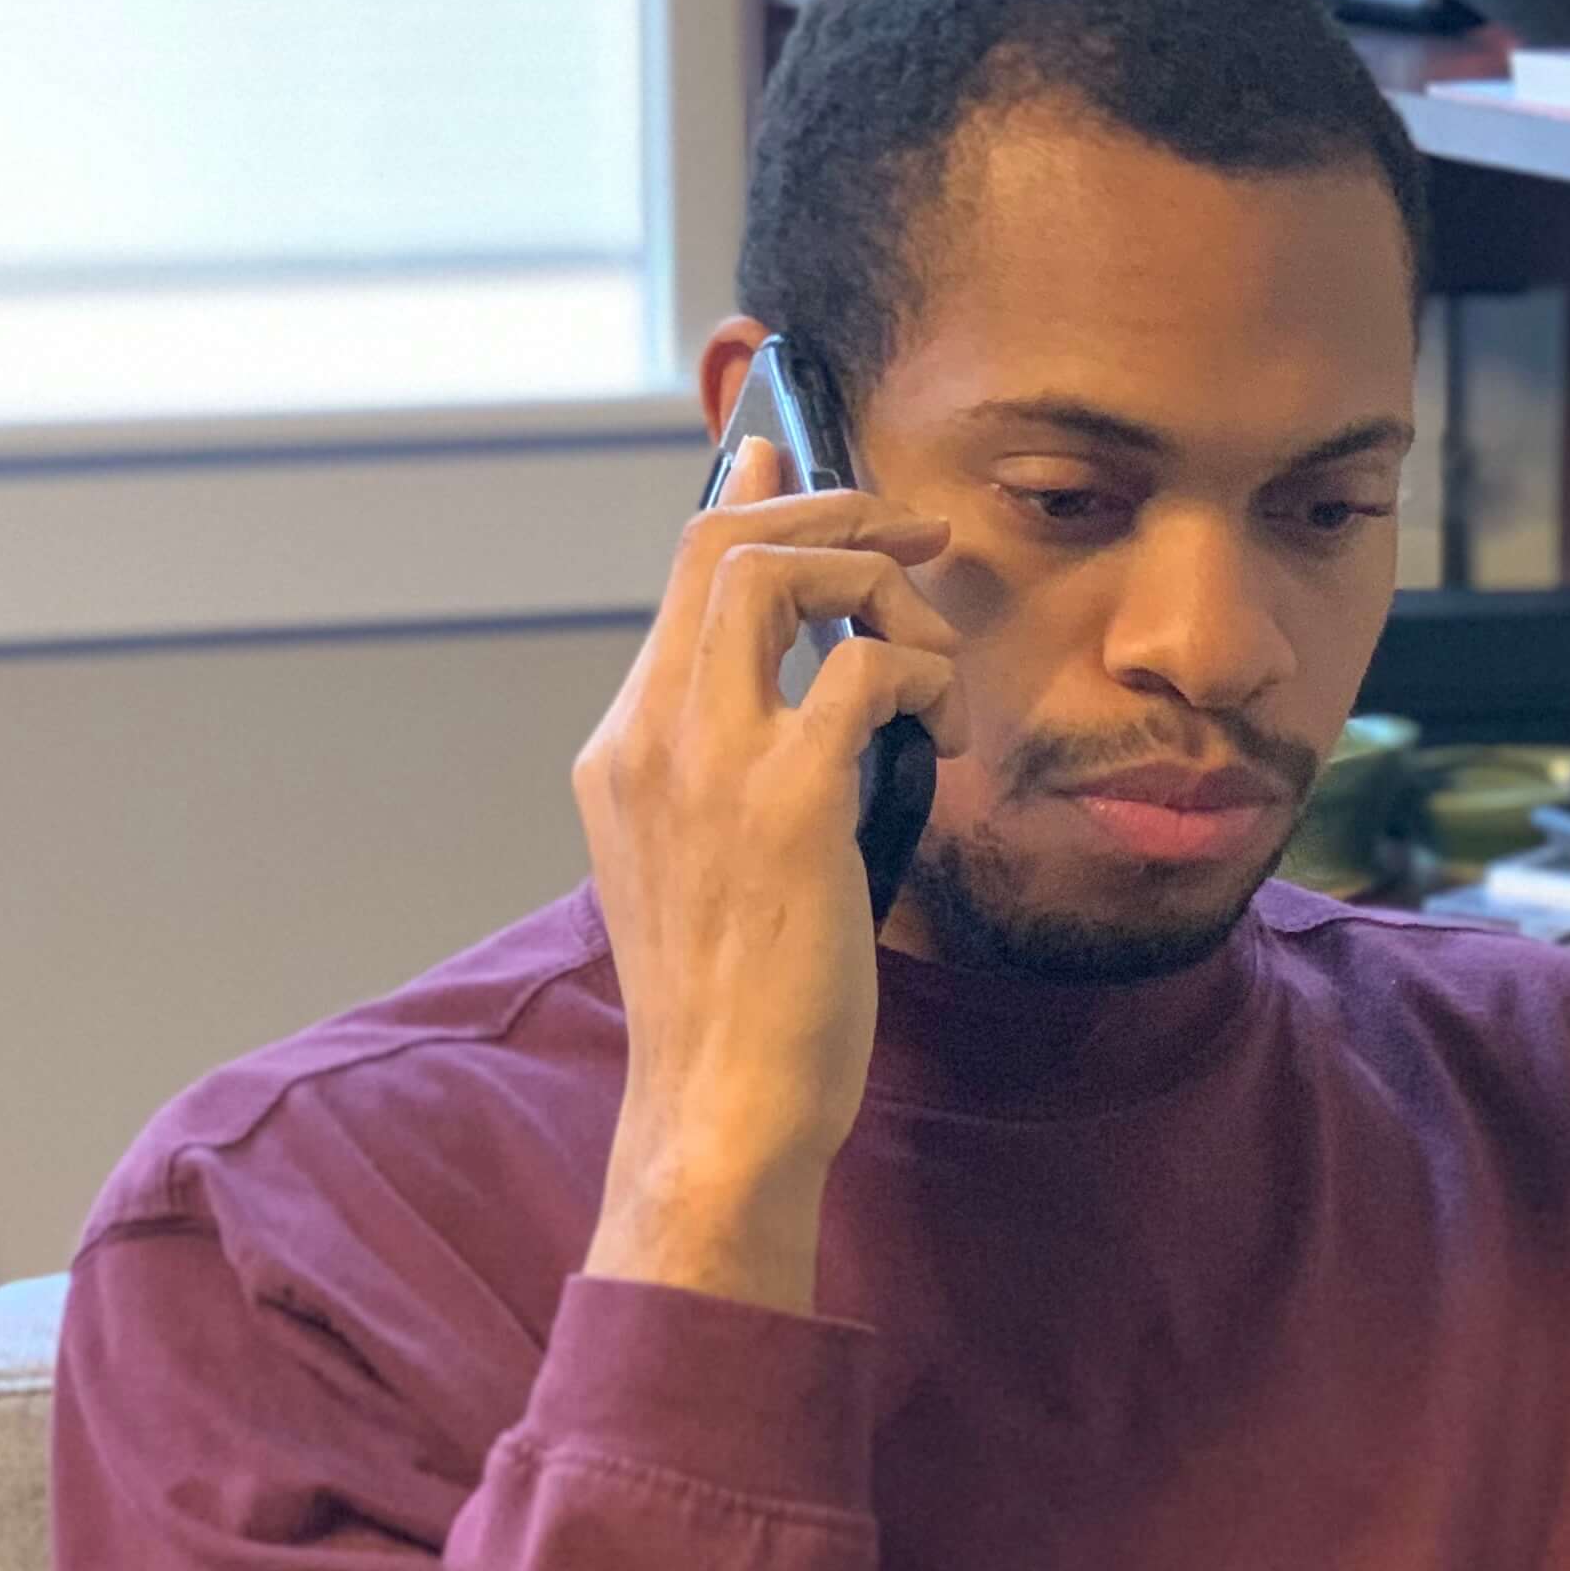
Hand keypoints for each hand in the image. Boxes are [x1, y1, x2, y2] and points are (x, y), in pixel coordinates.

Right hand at [574, 433, 967, 1311]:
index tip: (799, 464)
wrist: (719, 1106)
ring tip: (936, 660)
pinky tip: (946, 736)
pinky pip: (864, 672)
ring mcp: (708, 763)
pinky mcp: (787, 801)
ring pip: (782, 575)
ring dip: (882, 588)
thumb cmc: (735, 1007)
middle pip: (723, 544)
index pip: (681, 581)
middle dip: (831, 509)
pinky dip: (921, 677)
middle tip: (914, 528)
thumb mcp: (708, 866)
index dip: (750, 503)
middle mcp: (649, 736)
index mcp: (623, 749)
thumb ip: (736, 777)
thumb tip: (820, 707)